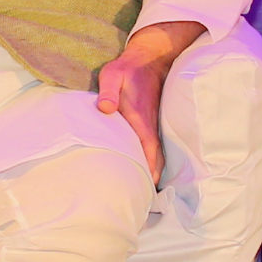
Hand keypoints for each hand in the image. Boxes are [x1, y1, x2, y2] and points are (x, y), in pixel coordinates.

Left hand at [92, 21, 204, 181]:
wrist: (149, 59)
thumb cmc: (127, 69)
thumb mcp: (113, 75)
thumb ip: (108, 92)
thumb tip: (105, 109)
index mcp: (140, 118)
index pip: (148, 150)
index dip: (148, 170)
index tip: (146, 190)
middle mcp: (149, 126)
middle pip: (156, 159)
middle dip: (152, 180)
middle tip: (144, 202)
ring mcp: (152, 126)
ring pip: (156, 155)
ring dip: (153, 173)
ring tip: (145, 195)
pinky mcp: (150, 124)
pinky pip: (154, 148)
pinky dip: (152, 163)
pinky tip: (145, 174)